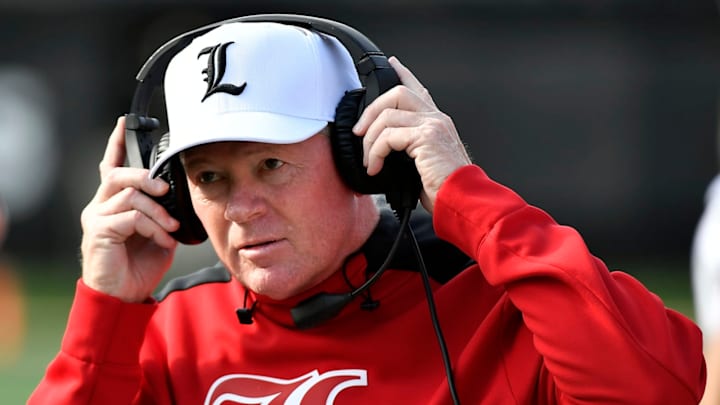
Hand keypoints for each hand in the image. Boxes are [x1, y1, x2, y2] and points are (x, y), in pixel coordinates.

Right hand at [79, 117, 178, 302]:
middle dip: (146, 177)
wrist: (123, 296)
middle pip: (119, 174)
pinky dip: (153, 226)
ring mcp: (96, 218)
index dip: (116, 143)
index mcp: (113, 203)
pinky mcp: (98, 232)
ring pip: (129, 194)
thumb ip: (162, 212)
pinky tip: (163, 240)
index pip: (111, 166)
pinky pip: (130, 217)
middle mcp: (99, 206)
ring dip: (158, 210)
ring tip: (171, 227)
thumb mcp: (158, 233)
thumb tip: (177, 197)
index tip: (124, 122)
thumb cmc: (139, 265)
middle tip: (166, 190)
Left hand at [352, 57, 471, 212]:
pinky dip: (376, 152)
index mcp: (437, 122)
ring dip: (370, 139)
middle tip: (360, 133)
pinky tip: (375, 167)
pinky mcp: (426, 137)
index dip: (403, 73)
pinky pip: (388, 136)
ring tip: (369, 160)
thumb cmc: (445, 189)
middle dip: (370, 111)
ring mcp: (432, 125)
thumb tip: (383, 153)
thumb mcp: (424, 164)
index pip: (418, 89)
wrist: (462, 200)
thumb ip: (409, 149)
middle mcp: (436, 118)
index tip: (391, 63)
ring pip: (388, 114)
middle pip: (396, 92)